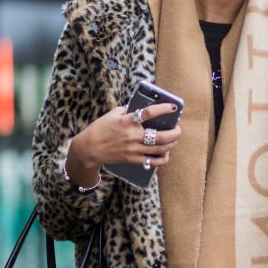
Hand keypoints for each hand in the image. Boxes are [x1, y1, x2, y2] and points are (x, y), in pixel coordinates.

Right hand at [66, 104, 180, 186]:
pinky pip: (152, 161)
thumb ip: (127, 110)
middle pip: (161, 136)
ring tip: (174, 140)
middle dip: (175, 133)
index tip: (173, 107)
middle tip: (178, 129)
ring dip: (171, 144)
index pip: (149, 113)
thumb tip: (140, 106)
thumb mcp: (112, 114)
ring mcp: (134, 149)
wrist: (89, 149)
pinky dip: (162, 158)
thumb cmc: (100, 129)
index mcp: (127, 121)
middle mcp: (133, 136)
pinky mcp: (133, 159)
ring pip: (160, 149)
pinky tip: (166, 154)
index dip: (163, 109)